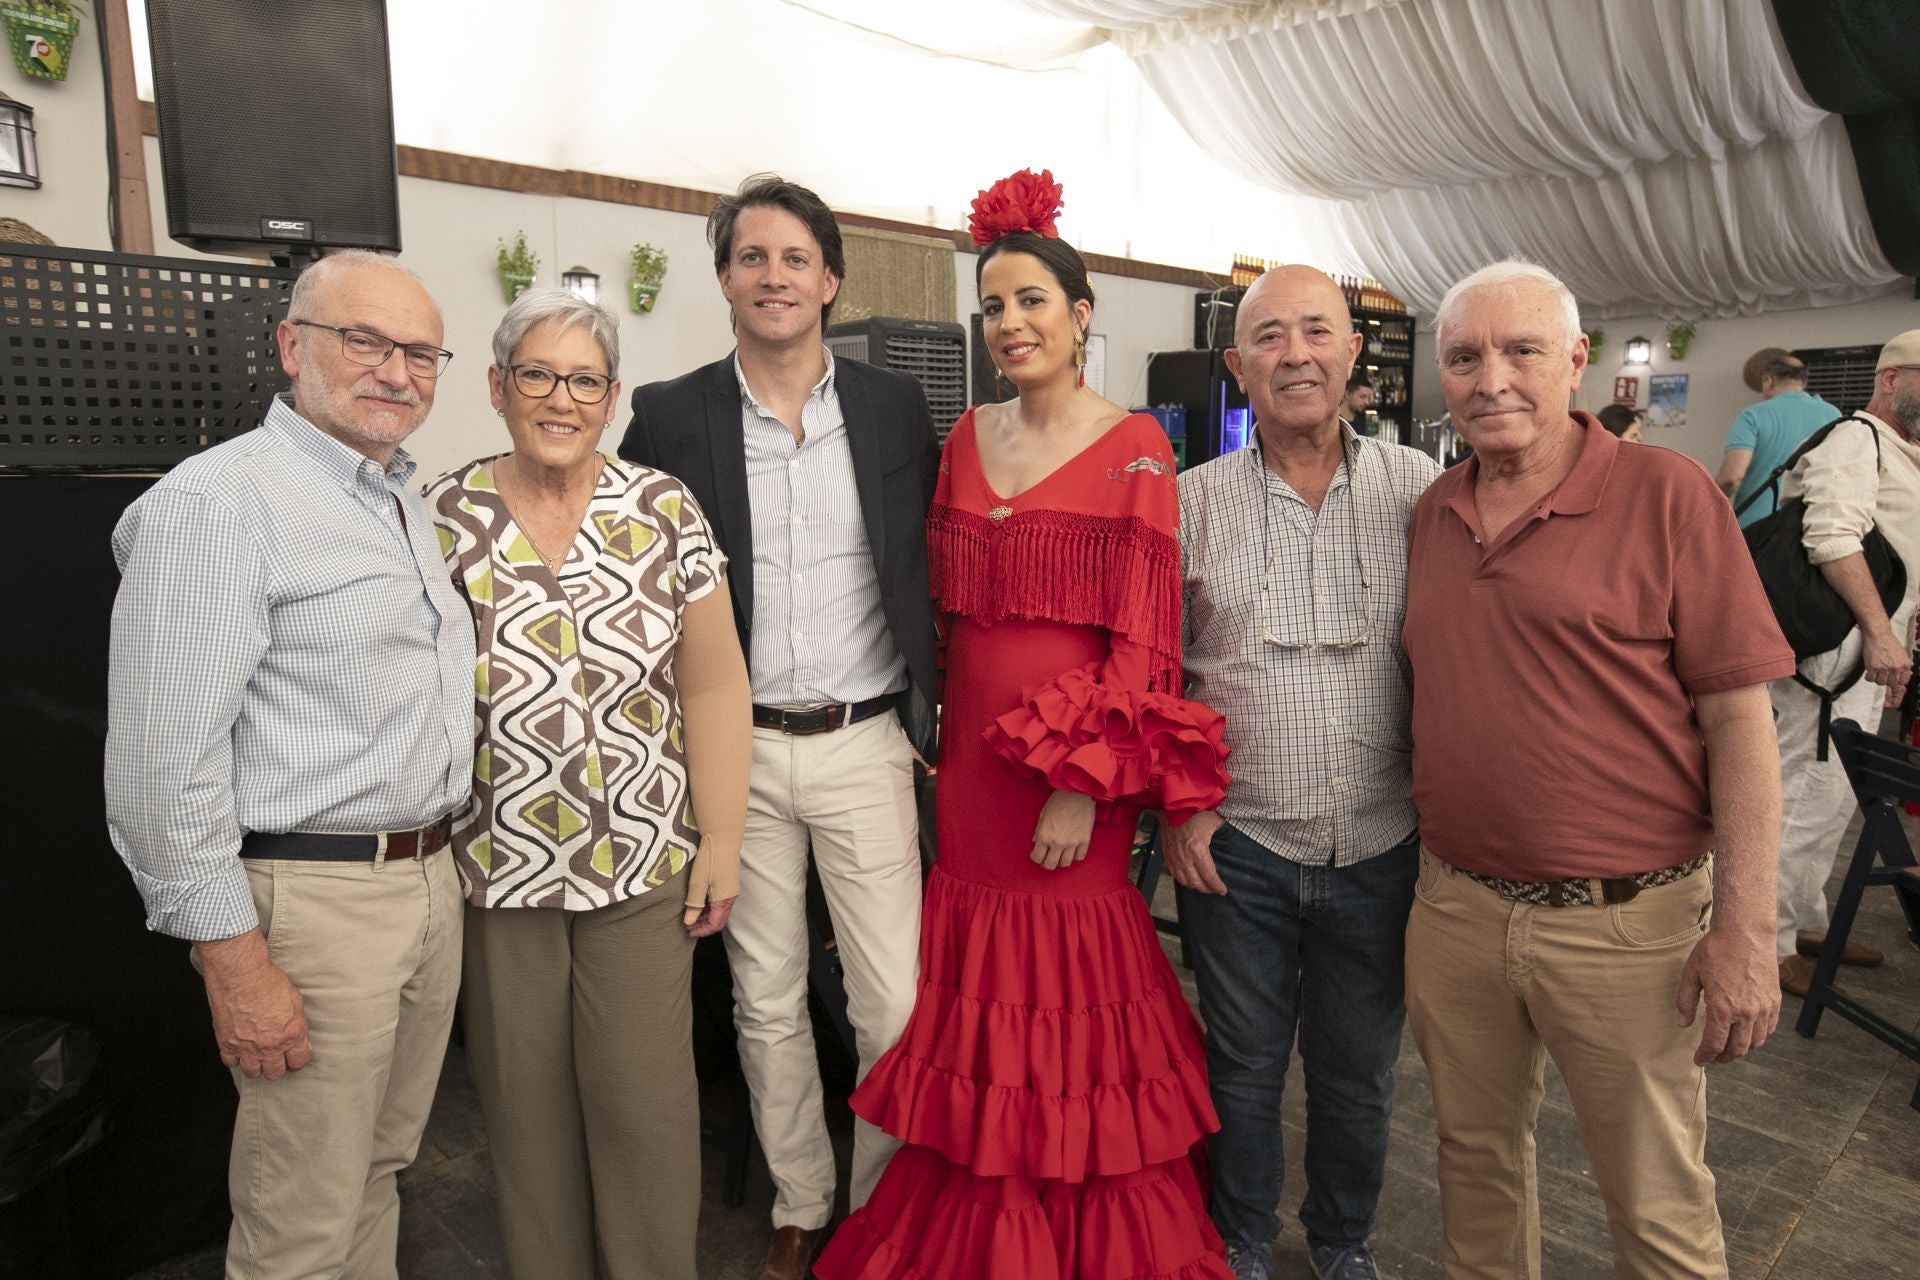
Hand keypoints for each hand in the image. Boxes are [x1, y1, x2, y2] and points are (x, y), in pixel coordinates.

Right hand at [194, 929, 310, 1079]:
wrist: (241, 974)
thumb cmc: (268, 981)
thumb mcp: (295, 1001)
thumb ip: (297, 1023)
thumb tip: (298, 1036)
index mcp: (291, 1034)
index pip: (298, 1062)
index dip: (296, 1060)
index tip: (293, 1057)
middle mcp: (270, 1046)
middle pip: (275, 1072)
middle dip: (277, 1066)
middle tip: (275, 1057)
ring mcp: (247, 1047)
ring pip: (253, 1073)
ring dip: (256, 1066)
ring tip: (257, 1055)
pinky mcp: (227, 1043)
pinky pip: (231, 1063)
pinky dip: (235, 1058)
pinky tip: (240, 1049)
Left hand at [683, 836, 738, 933]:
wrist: (723, 839)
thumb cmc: (710, 861)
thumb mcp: (697, 884)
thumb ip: (693, 905)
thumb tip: (689, 922)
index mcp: (724, 901)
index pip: (716, 924)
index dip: (702, 931)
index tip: (689, 931)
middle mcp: (730, 897)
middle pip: (719, 919)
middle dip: (704, 924)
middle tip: (688, 925)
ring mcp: (731, 889)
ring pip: (719, 909)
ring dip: (706, 915)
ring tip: (691, 914)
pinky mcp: (729, 881)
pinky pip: (720, 900)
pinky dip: (709, 905)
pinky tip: (699, 901)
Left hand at [1031, 790, 1094, 869]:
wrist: (1077, 792)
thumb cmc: (1058, 800)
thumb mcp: (1043, 814)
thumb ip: (1038, 831)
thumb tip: (1035, 842)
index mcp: (1044, 836)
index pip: (1037, 857)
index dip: (1035, 858)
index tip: (1036, 855)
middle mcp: (1057, 842)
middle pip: (1050, 865)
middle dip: (1046, 864)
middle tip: (1047, 859)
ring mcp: (1072, 843)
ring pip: (1065, 863)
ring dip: (1061, 861)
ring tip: (1060, 855)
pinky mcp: (1085, 840)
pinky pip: (1080, 857)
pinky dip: (1075, 856)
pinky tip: (1073, 851)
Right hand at [1162, 811, 1227, 894]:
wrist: (1170, 804)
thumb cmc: (1192, 810)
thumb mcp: (1214, 820)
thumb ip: (1222, 832)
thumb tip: (1231, 837)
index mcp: (1198, 849)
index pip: (1209, 876)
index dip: (1217, 886)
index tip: (1223, 890)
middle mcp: (1184, 856)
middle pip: (1196, 883)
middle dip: (1207, 889)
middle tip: (1214, 889)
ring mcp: (1173, 856)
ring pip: (1183, 880)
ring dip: (1194, 886)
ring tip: (1202, 886)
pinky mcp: (1166, 853)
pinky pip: (1172, 873)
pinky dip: (1181, 879)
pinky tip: (1187, 878)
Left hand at [1676, 923, 1780, 1065]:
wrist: (1746, 933)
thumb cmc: (1716, 950)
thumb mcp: (1692, 973)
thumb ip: (1685, 1001)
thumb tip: (1683, 1023)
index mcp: (1722, 1008)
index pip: (1715, 1044)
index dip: (1706, 1056)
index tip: (1699, 1060)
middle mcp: (1746, 1013)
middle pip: (1738, 1049)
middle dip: (1724, 1057)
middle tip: (1713, 1057)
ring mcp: (1763, 1008)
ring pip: (1756, 1042)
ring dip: (1742, 1050)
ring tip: (1729, 1048)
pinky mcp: (1775, 1001)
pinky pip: (1769, 1029)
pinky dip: (1758, 1037)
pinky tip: (1748, 1033)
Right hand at [1861, 625, 1911, 707]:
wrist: (1878, 634)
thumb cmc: (1889, 641)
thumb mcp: (1902, 653)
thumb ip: (1903, 665)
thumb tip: (1904, 674)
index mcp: (1905, 664)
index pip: (1903, 681)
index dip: (1897, 681)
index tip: (1893, 679)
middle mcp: (1896, 667)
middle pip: (1891, 683)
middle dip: (1886, 680)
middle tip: (1883, 675)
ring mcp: (1884, 668)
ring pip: (1880, 682)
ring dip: (1877, 679)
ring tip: (1876, 673)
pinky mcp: (1872, 667)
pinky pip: (1870, 679)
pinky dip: (1869, 677)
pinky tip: (1870, 672)